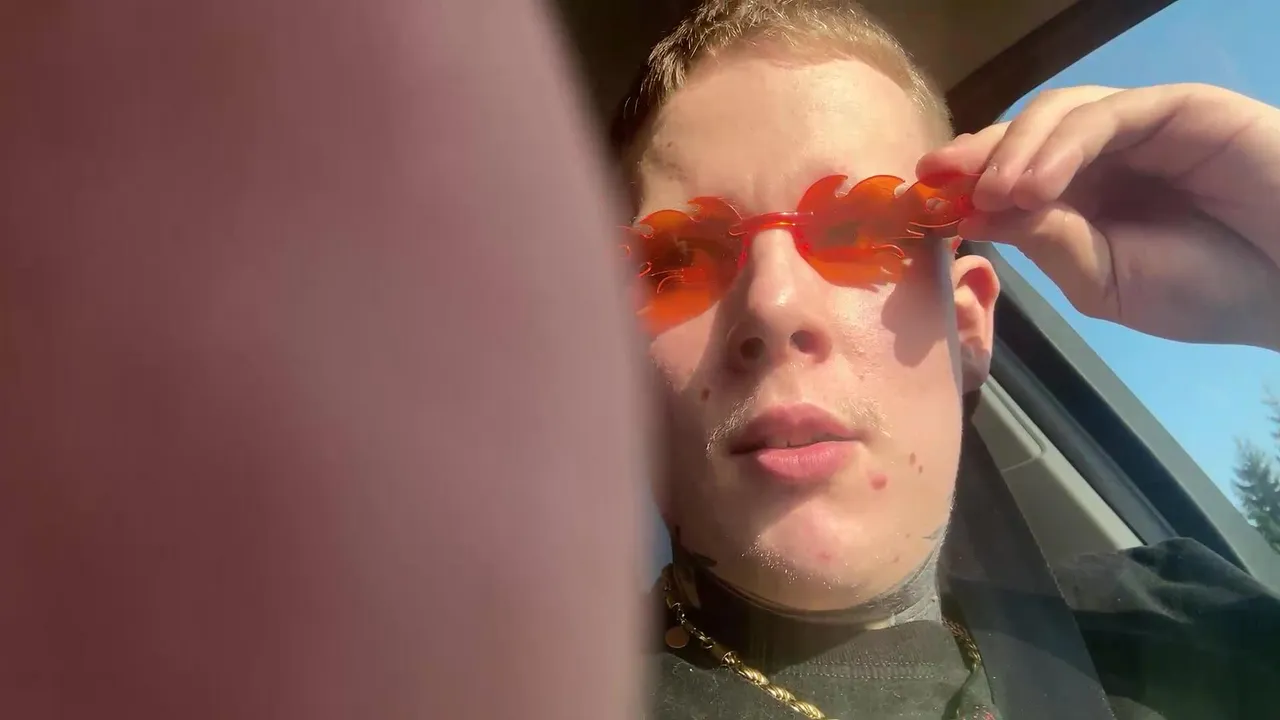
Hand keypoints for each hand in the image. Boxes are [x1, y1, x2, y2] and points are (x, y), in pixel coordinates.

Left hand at [919, 84, 1279, 350]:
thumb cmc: (1206, 289)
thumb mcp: (1101, 279)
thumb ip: (1041, 241)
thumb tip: (970, 215)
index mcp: (1078, 199)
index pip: (1006, 176)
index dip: (960, 183)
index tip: (915, 201)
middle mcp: (1099, 157)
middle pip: (1018, 137)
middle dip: (971, 157)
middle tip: (933, 180)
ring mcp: (1135, 128)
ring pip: (1053, 115)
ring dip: (1011, 152)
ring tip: (992, 194)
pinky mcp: (1173, 109)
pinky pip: (1104, 115)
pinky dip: (1060, 145)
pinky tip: (1032, 182)